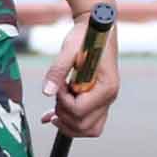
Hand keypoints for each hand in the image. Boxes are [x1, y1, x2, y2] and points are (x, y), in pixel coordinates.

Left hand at [46, 13, 119, 139]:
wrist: (96, 27)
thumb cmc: (85, 36)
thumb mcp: (69, 50)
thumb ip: (57, 71)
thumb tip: (46, 92)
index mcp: (106, 86)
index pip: (80, 110)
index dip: (63, 101)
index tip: (59, 85)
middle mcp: (109, 97)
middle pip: (84, 126)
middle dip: (64, 115)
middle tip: (57, 94)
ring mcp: (105, 100)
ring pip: (88, 129)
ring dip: (68, 123)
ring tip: (54, 109)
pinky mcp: (98, 99)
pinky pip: (87, 120)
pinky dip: (70, 121)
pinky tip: (50, 117)